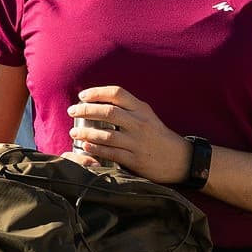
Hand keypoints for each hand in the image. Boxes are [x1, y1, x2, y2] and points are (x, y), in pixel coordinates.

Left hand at [65, 86, 190, 184]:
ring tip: (73, 132)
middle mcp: (139, 123)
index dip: (97, 92)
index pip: (117, 93)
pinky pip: (111, 153)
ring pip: (107, 134)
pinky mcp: (135, 159)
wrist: (179, 159)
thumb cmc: (157, 135)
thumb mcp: (146, 115)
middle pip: (108, 112)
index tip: (82, 96)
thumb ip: (127, 108)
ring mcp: (137, 142)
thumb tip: (99, 102)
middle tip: (72, 111)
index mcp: (141, 109)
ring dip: (86, 132)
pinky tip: (85, 146)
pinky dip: (96, 149)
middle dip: (86, 110)